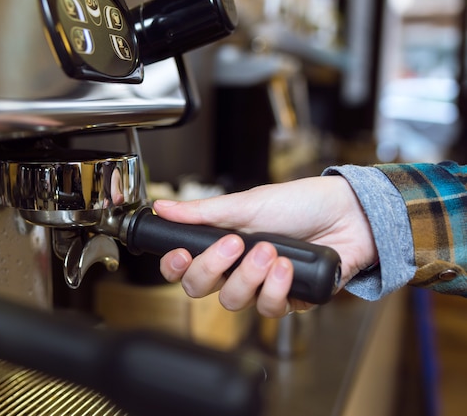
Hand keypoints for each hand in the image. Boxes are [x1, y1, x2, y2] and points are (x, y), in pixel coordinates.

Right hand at [154, 175, 376, 317]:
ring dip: (249, 276)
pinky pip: (268, 309)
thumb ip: (203, 213)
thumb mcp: (247, 204)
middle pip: (201, 289)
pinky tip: (287, 267)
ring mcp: (261, 286)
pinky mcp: (288, 300)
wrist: (348, 215)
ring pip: (233, 302)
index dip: (176, 267)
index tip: (181, 254)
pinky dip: (276, 288)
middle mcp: (237, 269)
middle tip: (234, 245)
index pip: (185, 267)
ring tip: (270, 252)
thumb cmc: (300, 204)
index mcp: (222, 245)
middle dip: (214, 268)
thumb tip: (164, 208)